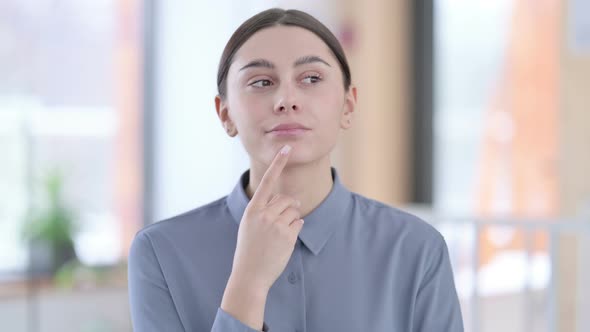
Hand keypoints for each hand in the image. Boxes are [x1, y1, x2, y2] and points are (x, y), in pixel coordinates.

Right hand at [230, 144, 304, 292]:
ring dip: (291, 220)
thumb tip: (289, 202)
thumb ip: (265, 211)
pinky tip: (284, 241)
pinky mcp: (288, 235)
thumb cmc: (250, 249)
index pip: (267, 181)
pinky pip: (299, 223)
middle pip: (286, 199)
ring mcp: (276, 224)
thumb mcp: (250, 225)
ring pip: (294, 210)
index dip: (278, 163)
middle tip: (279, 224)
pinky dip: (295, 229)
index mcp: (252, 209)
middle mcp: (264, 214)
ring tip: (279, 235)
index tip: (287, 148)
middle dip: (288, 207)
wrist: (249, 275)